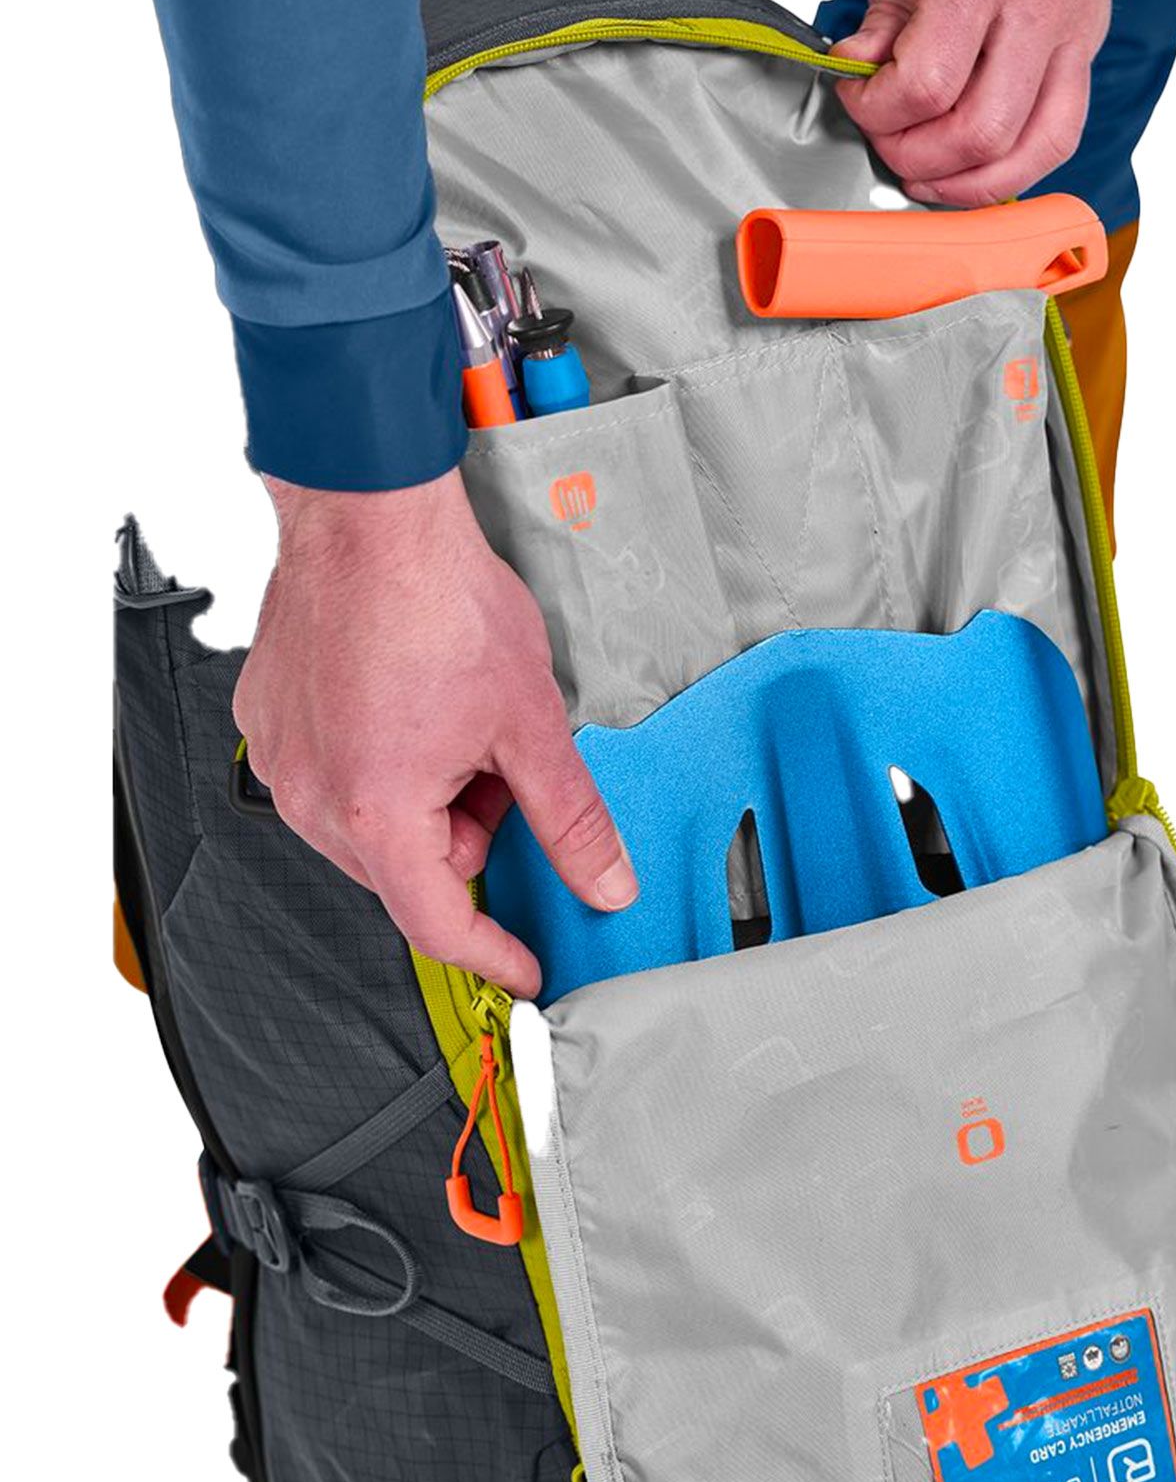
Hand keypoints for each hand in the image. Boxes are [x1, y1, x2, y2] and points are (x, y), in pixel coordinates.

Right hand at [233, 466, 637, 995]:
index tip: (522, 966)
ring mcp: (282, 757)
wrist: (371, 516)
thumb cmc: (439, 601)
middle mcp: (312, 796)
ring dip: (423, 796)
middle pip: (408, 868)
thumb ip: (570, 820)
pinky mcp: (268, 719)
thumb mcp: (531, 724)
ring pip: (371, 823)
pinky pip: (332, 774)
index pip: (438, 924)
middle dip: (466, 833)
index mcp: (376, 813)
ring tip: (452, 719)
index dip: (492, 953)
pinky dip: (378, 758)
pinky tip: (408, 699)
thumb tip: (602, 881)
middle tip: (498, 763)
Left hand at [833, 0, 1128, 205]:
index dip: (878, 110)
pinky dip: (1013, 170)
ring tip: (924, 174)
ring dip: (967, 182)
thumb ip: (882, 8)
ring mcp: (1073, 30)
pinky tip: (973, 169)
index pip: (927, 82)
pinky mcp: (1087, 46)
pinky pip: (1060, 135)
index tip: (857, 96)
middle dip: (916, 155)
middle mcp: (1037, 3)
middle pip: (980, 132)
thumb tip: (861, 74)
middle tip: (886, 138)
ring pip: (1031, 149)